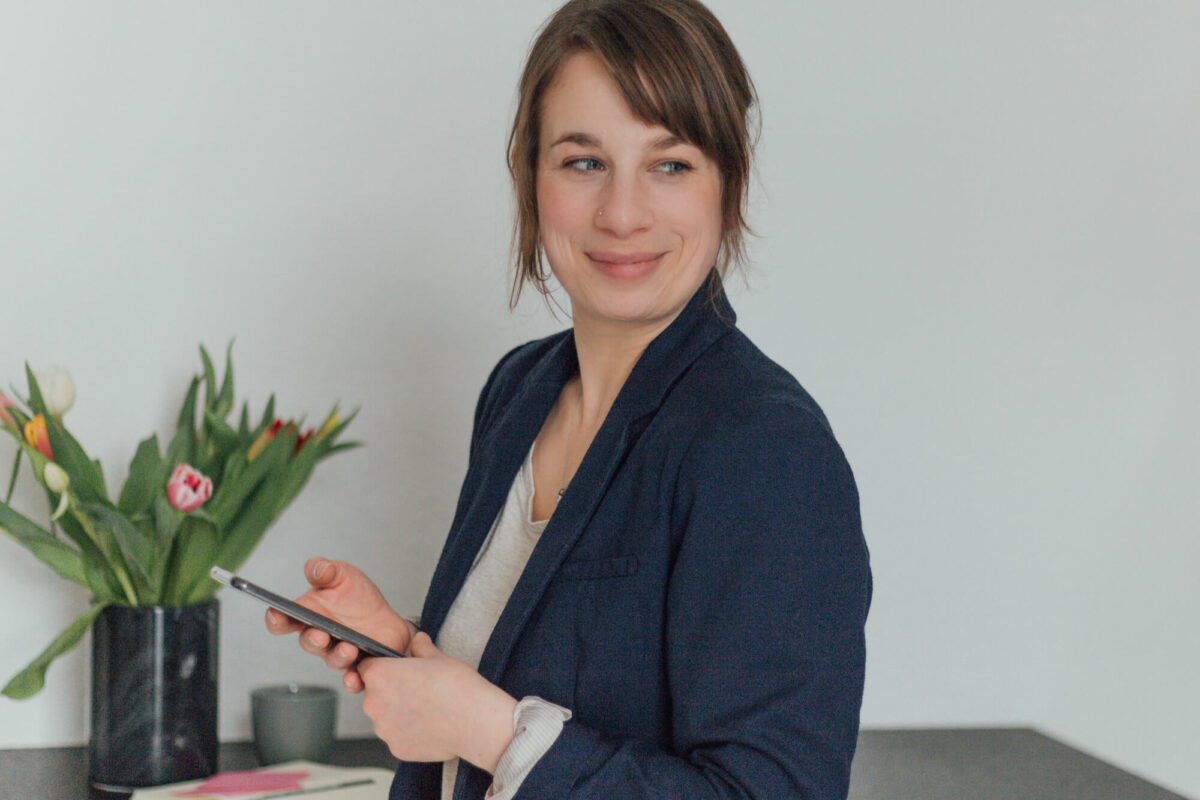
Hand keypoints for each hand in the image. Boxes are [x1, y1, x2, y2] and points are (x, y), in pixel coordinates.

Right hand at [264, 557, 414, 690]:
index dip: (276, 618)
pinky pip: (352, 679)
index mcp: (309, 614)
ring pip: (332, 659)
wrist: (389, 619)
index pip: (284, 620)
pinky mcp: (358, 666)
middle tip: (320, 634)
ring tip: (349, 647)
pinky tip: (356, 677)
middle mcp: (320, 636)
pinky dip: (353, 681)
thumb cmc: (360, 599)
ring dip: (338, 656)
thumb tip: (315, 569)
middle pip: (308, 642)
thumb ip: (327, 570)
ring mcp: (338, 653)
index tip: (277, 614)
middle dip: (312, 639)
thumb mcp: (344, 576)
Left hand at [358, 632, 517, 771]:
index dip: (382, 667)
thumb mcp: (439, 656)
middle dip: (391, 691)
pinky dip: (409, 732)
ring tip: (426, 708)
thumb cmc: (458, 687)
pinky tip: (429, 724)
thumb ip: (421, 648)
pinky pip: (398, 736)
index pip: (366, 667)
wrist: (476, 721)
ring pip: (385, 717)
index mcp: (380, 675)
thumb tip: (418, 641)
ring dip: (398, 713)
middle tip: (417, 689)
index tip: (396, 671)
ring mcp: (384, 729)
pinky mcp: (396, 748)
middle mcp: (374, 703)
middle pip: (374, 694)